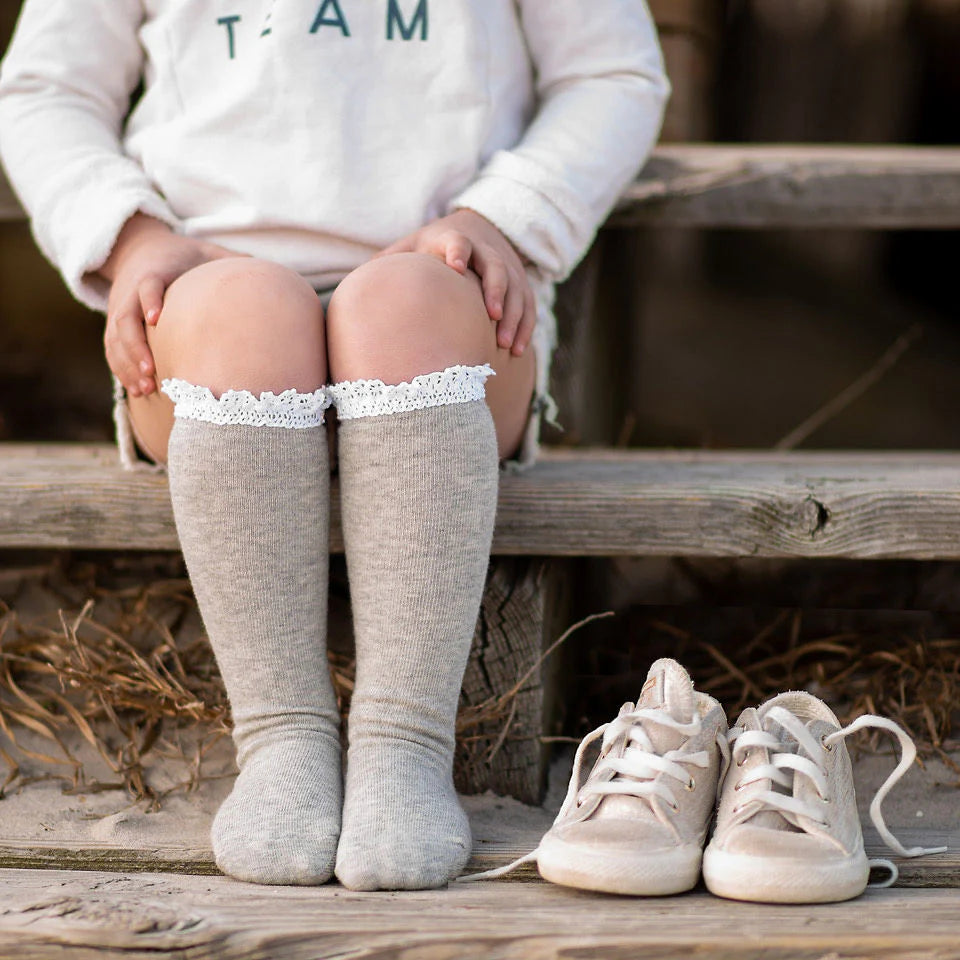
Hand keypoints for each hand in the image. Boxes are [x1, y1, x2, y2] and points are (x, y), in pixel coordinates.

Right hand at [99, 214, 240, 396]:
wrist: (139, 248)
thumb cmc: (183, 255)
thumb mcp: (205, 250)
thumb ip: (230, 260)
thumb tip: (270, 272)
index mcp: (154, 271)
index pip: (146, 284)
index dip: (149, 300)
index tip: (156, 319)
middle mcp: (130, 291)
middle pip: (124, 318)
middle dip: (134, 346)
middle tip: (152, 370)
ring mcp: (119, 308)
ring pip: (114, 338)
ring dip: (127, 365)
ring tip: (146, 389)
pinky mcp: (114, 323)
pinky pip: (112, 349)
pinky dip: (122, 370)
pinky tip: (138, 391)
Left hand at [377, 209, 535, 356]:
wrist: (473, 231)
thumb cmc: (428, 251)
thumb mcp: (408, 250)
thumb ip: (387, 266)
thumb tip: (353, 292)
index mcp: (451, 239)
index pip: (457, 241)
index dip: (457, 250)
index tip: (456, 266)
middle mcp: (484, 250)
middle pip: (495, 266)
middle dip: (496, 290)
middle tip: (492, 316)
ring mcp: (506, 266)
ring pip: (517, 288)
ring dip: (514, 316)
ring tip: (506, 345)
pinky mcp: (520, 282)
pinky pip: (528, 304)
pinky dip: (526, 326)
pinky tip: (518, 350)